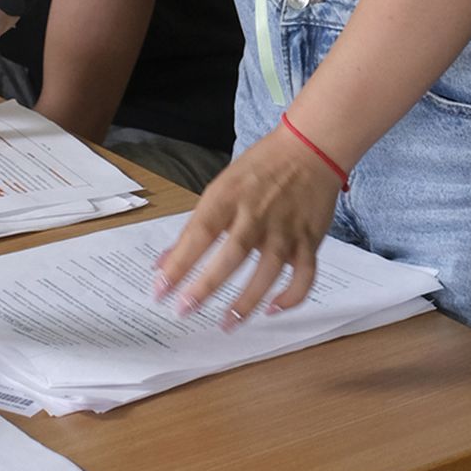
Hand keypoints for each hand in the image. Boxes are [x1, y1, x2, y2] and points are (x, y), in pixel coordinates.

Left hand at [152, 124, 340, 326]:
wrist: (310, 148)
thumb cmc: (260, 168)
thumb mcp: (221, 187)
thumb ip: (195, 227)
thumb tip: (164, 262)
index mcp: (229, 197)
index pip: (198, 233)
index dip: (178, 263)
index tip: (160, 289)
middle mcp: (257, 213)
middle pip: (231, 254)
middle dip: (206, 285)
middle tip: (185, 310)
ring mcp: (285, 228)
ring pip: (268, 270)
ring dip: (247, 300)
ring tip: (227, 323)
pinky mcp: (310, 239)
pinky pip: (304, 274)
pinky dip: (292, 296)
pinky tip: (273, 309)